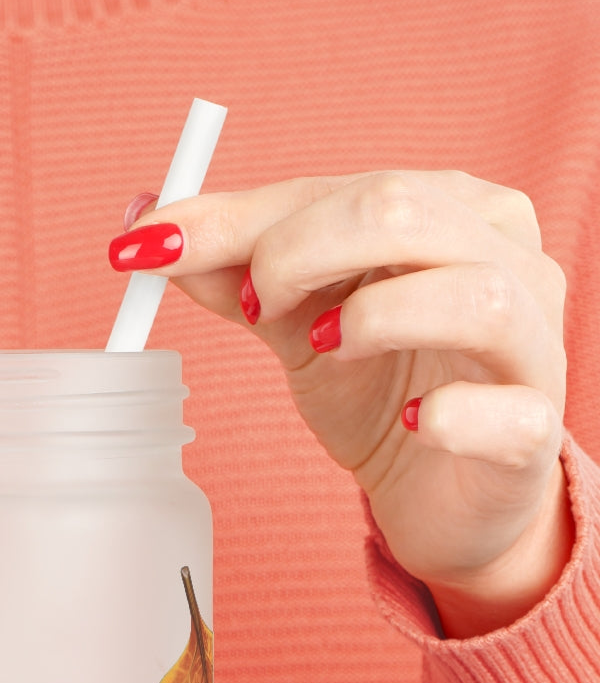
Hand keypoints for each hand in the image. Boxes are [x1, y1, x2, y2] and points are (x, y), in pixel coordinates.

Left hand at [112, 171, 572, 636]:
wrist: (439, 492)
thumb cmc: (378, 390)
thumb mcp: (296, 323)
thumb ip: (234, 273)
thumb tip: (148, 227)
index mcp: (447, 212)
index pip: (338, 189)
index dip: (237, 218)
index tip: (150, 247)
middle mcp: (505, 259)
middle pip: (403, 212)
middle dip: (297, 252)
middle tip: (252, 307)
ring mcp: (532, 344)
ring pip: (474, 295)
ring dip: (373, 318)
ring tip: (322, 349)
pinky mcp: (534, 432)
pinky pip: (507, 412)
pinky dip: (450, 415)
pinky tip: (413, 424)